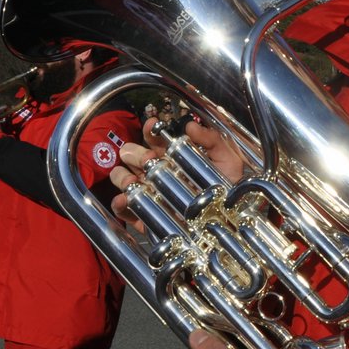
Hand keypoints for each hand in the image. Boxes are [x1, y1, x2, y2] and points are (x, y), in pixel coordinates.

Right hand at [109, 117, 245, 221]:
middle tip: (148, 158)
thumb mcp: (227, 161)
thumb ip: (212, 140)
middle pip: (134, 157)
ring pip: (123, 179)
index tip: (152, 126)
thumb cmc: (228, 191)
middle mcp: (157, 173)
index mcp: (173, 157)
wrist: (229, 222)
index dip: (150, 130)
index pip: (154, 139)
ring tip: (133, 181)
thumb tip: (190, 126)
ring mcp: (149, 194)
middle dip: (136, 153)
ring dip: (123, 176)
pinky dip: (119, 203)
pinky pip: (124, 209)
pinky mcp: (144, 217)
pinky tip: (125, 199)